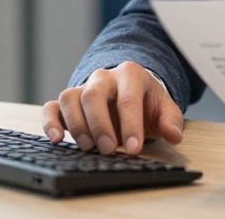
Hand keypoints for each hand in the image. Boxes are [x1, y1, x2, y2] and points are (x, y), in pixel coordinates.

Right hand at [41, 61, 183, 155]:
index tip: (134, 149)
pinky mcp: (67, 102)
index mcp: (131, 75)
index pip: (128, 98)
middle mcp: (103, 77)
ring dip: (77, 125)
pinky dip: (51, 122)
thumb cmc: (146, 103)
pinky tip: (57, 139)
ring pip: (70, 98)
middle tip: (109, 150)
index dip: (131, 124)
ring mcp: (83, 87)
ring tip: (88, 148)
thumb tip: (173, 134)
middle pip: (93, 95)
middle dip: (100, 125)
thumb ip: (171, 120)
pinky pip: (52, 106)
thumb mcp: (164, 109)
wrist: (130, 94)